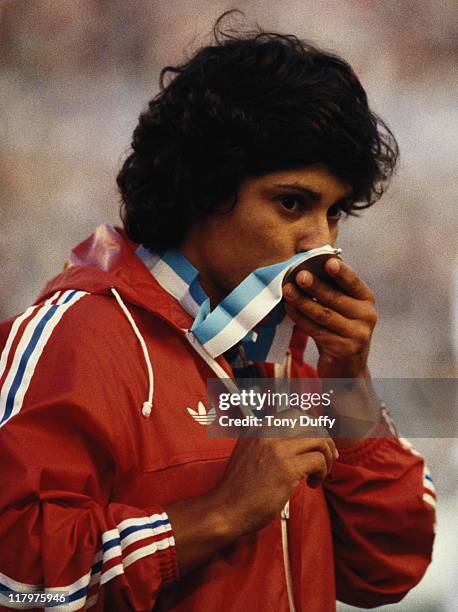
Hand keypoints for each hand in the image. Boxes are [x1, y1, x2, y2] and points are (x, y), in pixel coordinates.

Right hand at [211, 431, 337, 535]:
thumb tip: (295, 445)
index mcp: (258, 428)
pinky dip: (322, 473)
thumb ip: (267, 445)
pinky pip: (318, 461)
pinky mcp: (287, 468)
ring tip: (321, 474)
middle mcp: (268, 433)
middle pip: (309, 423)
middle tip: (329, 458)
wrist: (225, 509)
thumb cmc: (238, 489)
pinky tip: (312, 485)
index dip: (311, 428)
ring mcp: (277, 448)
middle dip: (324, 439)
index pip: (294, 415)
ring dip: (327, 457)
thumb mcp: (248, 454)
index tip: (317, 445)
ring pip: (318, 439)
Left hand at [283, 257, 376, 377]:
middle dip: (315, 285)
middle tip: (299, 275)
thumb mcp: (342, 307)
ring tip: (287, 290)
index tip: (328, 261)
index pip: (353, 282)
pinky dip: (300, 318)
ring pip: (323, 314)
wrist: (346, 367)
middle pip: (335, 298)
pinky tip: (289, 308)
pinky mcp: (343, 349)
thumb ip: (332, 288)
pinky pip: (316, 330)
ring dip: (302, 301)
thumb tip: (309, 263)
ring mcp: (357, 334)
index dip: (341, 272)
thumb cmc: (339, 329)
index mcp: (366, 299)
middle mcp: (367, 316)